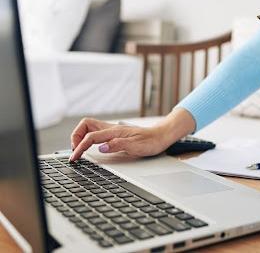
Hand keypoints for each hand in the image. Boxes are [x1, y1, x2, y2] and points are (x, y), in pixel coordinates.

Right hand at [68, 108, 195, 160]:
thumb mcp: (137, 146)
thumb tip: (101, 147)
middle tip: (76, 151)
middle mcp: (111, 128)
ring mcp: (112, 130)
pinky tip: (90, 148)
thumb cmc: (151, 141)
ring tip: (79, 150)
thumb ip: (118, 145)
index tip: (75, 158)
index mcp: (114, 131)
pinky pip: (96, 133)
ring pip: (90, 128)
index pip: (90, 137)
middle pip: (86, 125)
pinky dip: (88, 139)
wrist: (161, 136)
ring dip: (81, 137)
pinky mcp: (114, 134)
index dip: (79, 147)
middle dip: (76, 136)